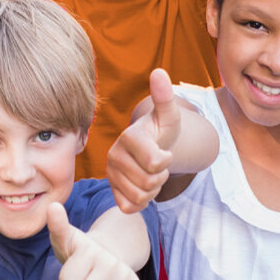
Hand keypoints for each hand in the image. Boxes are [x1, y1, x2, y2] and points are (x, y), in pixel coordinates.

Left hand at [47, 202, 141, 279]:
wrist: (106, 252)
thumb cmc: (78, 249)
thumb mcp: (65, 237)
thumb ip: (57, 225)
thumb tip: (52, 205)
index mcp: (90, 250)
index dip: (66, 279)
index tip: (73, 266)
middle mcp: (110, 262)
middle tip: (84, 277)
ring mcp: (124, 274)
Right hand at [107, 69, 179, 212]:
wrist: (152, 148)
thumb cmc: (161, 132)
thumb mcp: (168, 116)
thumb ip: (165, 97)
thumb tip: (159, 72)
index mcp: (128, 137)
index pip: (155, 163)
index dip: (166, 161)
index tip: (164, 151)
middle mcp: (114, 156)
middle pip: (150, 183)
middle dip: (161, 176)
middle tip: (158, 165)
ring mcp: (110, 175)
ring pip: (141, 197)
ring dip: (153, 189)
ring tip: (151, 174)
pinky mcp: (112, 192)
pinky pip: (131, 208)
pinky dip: (142, 202)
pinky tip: (142, 186)